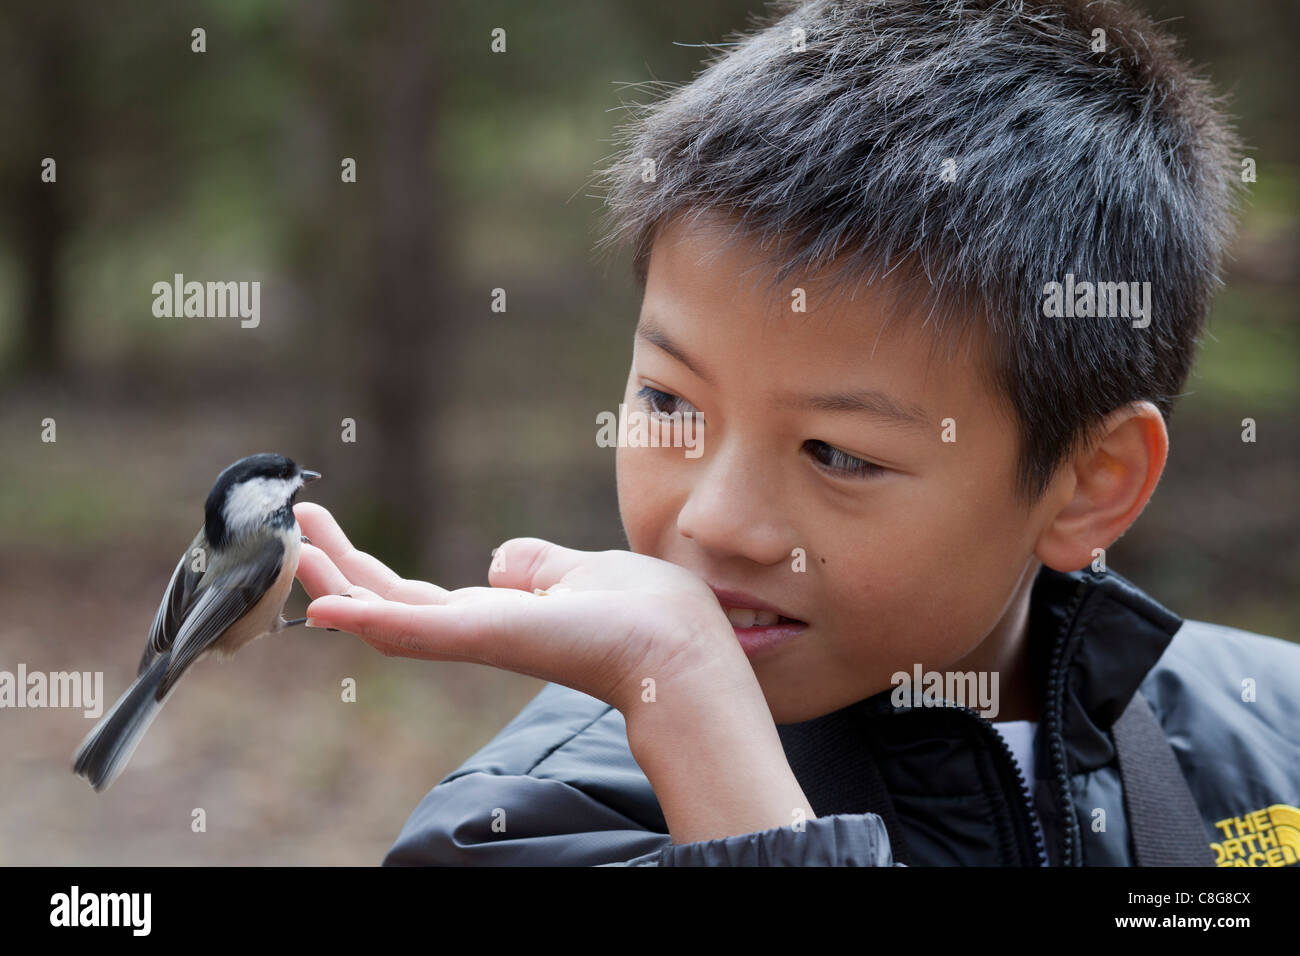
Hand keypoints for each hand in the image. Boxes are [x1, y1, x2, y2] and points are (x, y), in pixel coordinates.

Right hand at [292, 503, 756, 714]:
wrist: (676, 648)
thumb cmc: (645, 614)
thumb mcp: (580, 570)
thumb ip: (536, 565)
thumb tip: (501, 560)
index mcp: (498, 615)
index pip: (415, 597)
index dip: (368, 571)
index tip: (328, 533)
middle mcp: (478, 630)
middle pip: (388, 602)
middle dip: (338, 569)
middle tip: (293, 528)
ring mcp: (477, 638)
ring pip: (386, 615)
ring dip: (334, 586)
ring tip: (293, 549)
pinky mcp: (484, 637)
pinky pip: (411, 630)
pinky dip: (363, 620)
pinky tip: (319, 604)